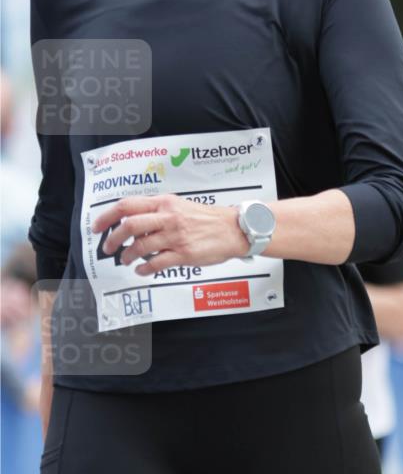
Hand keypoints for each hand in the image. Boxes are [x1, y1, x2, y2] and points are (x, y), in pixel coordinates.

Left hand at [91, 194, 248, 275]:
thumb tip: (133, 221)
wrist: (233, 229)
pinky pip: (156, 263)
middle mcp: (168, 217)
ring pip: (140, 246)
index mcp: (164, 203)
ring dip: (128, 256)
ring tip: (126, 260)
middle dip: (112, 239)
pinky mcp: (184, 254)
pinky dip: (144, 268)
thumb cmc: (208, 218)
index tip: (97, 227)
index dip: (107, 216)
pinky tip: (142, 270)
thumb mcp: (180, 205)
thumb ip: (157, 211)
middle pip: (129, 226)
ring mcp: (175, 236)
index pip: (127, 205)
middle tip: (108, 248)